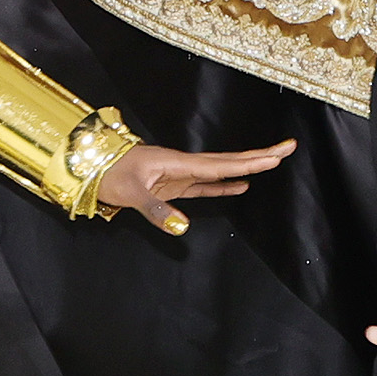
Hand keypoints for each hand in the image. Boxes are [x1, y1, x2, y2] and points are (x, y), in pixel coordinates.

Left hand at [92, 137, 294, 234]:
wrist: (88, 166)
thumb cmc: (107, 175)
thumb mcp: (130, 193)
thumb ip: (156, 209)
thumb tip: (184, 227)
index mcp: (177, 163)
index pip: (221, 163)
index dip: (250, 161)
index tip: (276, 154)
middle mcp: (183, 165)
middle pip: (227, 161)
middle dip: (258, 156)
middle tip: (287, 148)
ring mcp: (178, 174)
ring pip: (219, 171)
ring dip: (245, 168)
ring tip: (271, 163)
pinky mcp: (171, 185)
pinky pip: (203, 185)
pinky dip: (222, 185)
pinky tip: (239, 186)